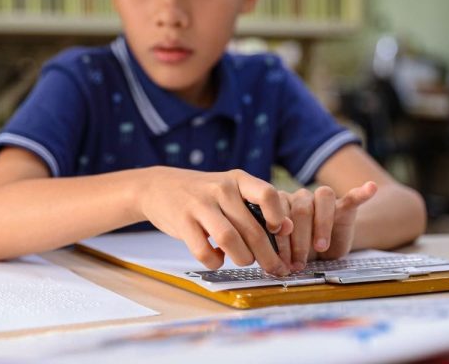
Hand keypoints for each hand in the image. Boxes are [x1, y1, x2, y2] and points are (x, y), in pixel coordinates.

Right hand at [137, 167, 293, 274]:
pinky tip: (217, 258)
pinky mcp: (182, 222)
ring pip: (230, 240)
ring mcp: (200, 205)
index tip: (278, 232)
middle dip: (268, 255)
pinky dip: (215, 262)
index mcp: (238, 179)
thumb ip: (258, 206)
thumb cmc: (205, 194)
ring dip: (243, 259)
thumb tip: (288, 228)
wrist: (159, 187)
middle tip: (275, 269)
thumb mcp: (231, 190)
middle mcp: (221, 189)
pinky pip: (204, 251)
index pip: (267, 194)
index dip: (278, 217)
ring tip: (244, 261)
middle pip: (252, 228)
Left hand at [275, 181, 377, 270]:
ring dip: (322, 225)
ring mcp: (322, 200)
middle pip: (301, 208)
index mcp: (281, 205)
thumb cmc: (301, 250)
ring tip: (321, 247)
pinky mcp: (344, 206)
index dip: (281, 237)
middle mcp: (301, 197)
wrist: (326, 250)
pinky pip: (352, 197)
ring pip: (322, 199)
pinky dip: (361, 192)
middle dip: (299, 238)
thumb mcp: (286, 251)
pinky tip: (370, 188)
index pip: (280, 213)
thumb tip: (269, 257)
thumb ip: (278, 248)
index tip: (283, 260)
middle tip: (299, 262)